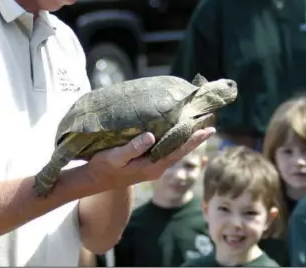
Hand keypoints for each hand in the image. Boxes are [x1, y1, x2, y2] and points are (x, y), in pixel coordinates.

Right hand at [85, 126, 215, 189]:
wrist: (95, 181)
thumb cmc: (104, 167)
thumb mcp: (116, 157)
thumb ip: (132, 148)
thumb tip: (151, 135)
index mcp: (153, 167)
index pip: (178, 151)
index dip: (193, 140)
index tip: (208, 130)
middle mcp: (157, 167)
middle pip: (180, 151)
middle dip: (195, 138)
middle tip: (210, 125)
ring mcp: (153, 165)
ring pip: (174, 150)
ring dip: (186, 139)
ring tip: (198, 126)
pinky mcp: (148, 162)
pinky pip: (166, 150)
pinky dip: (175, 140)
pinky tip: (176, 132)